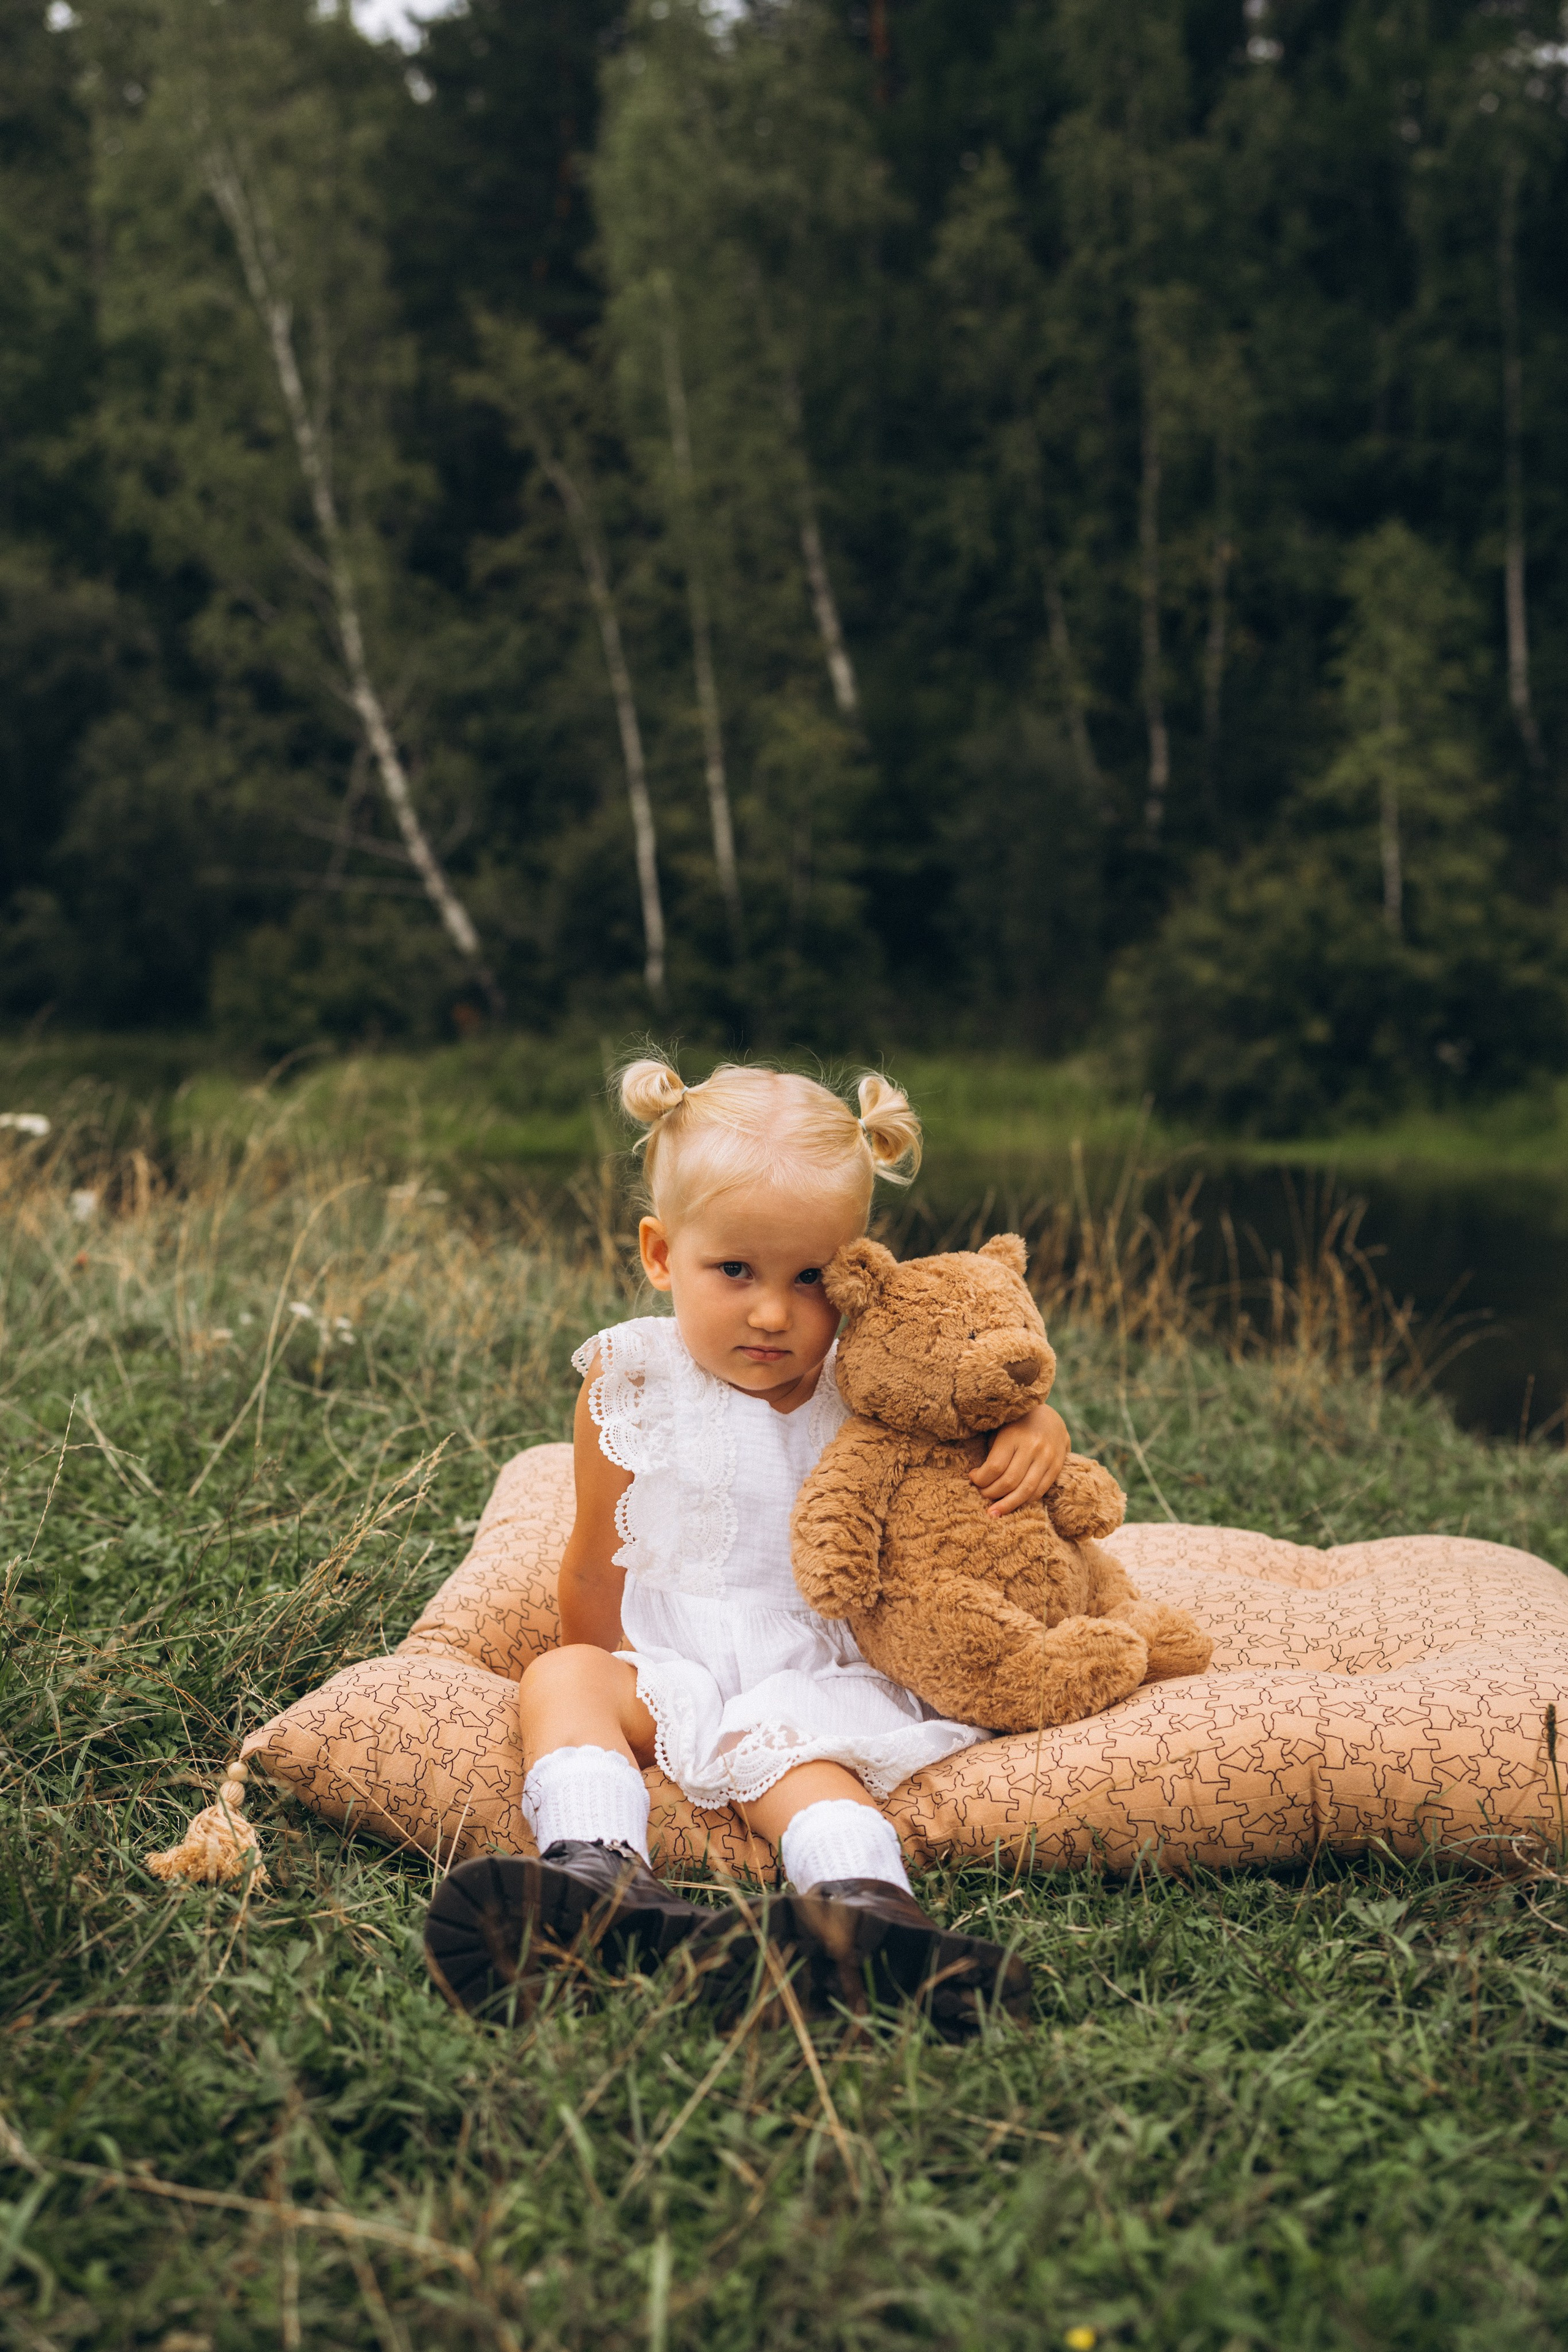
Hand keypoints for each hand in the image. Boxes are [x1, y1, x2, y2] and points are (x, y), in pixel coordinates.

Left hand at [970, 1402, 1069, 1517]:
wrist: (1050, 1418)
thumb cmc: (1016, 1426)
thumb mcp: (1001, 1431)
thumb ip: (993, 1453)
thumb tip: (979, 1479)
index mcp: (1014, 1435)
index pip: (994, 1467)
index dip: (980, 1478)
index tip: (973, 1477)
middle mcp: (1032, 1447)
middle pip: (1009, 1482)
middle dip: (991, 1493)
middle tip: (982, 1494)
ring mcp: (1047, 1458)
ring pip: (1025, 1491)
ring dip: (1007, 1505)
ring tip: (994, 1511)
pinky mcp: (1057, 1467)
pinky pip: (1039, 1491)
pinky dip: (1024, 1501)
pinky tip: (1013, 1503)